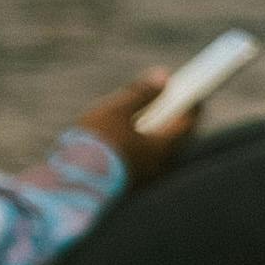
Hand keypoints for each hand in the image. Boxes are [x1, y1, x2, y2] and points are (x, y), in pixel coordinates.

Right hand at [78, 67, 194, 187]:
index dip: (193, 105)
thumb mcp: (116, 111)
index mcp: (162, 149)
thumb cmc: (95, 146)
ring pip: (160, 153)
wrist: (69, 187)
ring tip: (148, 118)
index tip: (195, 92)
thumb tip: (163, 76)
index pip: (188, 123)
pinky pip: (144, 163)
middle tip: (172, 102)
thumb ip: (140, 93)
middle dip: (175, 120)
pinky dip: (143, 148)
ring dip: (158, 134)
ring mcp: (146, 181)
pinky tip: (128, 140)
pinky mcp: (130, 188)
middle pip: (176, 139)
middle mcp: (160, 169)